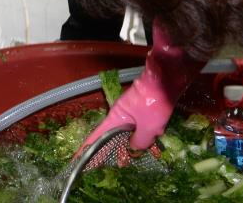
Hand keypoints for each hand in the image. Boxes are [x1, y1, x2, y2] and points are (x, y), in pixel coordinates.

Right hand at [78, 21, 206, 153]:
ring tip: (128, 161)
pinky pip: (138, 127)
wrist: (167, 77)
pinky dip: (140, 137)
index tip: (75, 161)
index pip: (96, 136)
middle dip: (109, 151)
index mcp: (116, 118)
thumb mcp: (148, 127)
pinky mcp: (144, 109)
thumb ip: (140, 141)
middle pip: (111, 136)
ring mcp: (132, 111)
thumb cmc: (153, 102)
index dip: (86, 149)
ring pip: (126, 132)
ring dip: (127, 146)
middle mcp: (120, 115)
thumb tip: (134, 148)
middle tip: (108, 166)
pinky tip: (148, 146)